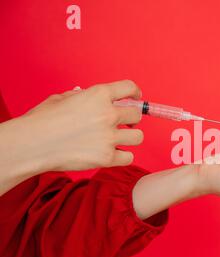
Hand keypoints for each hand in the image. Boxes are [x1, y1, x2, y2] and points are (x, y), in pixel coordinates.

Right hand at [22, 80, 143, 171]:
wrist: (32, 144)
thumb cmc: (42, 121)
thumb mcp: (62, 98)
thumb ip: (84, 97)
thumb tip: (93, 98)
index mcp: (98, 95)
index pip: (130, 87)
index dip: (135, 93)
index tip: (136, 98)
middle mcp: (108, 114)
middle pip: (137, 115)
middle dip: (131, 119)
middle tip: (122, 124)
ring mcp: (109, 137)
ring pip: (138, 136)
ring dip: (129, 138)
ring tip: (116, 140)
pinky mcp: (106, 157)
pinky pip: (129, 157)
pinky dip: (122, 156)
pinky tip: (111, 154)